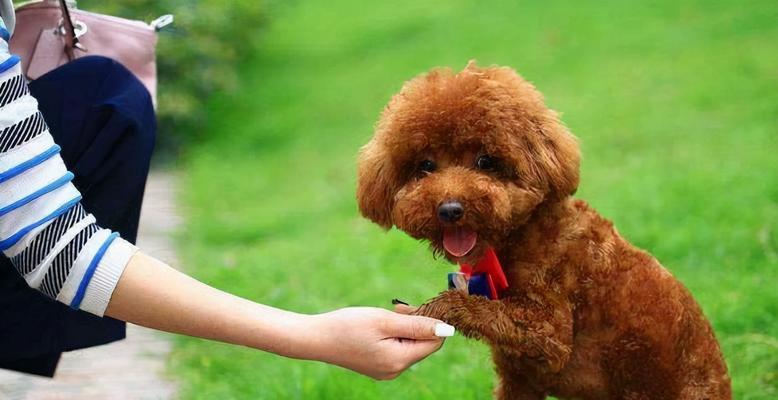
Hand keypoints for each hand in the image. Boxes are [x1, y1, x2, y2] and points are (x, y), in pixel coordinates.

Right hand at [304, 307, 453, 379]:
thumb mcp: (385, 320)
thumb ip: (418, 325)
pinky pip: (397, 349)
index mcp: (399, 361)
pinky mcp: (377, 366)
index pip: (434, 342)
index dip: (430, 322)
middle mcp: (395, 371)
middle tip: (398, 308)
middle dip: (416, 323)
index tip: (412, 307)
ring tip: (388, 314)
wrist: (316, 338)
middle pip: (423, 345)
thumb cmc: (348, 326)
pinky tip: (380, 325)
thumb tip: (448, 330)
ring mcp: (386, 370)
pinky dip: (395, 334)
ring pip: (410, 345)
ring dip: (405, 327)